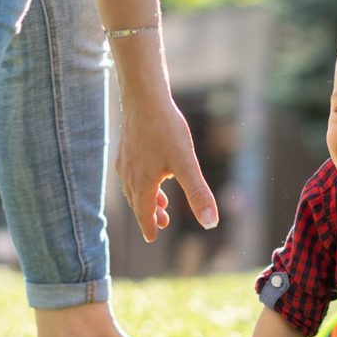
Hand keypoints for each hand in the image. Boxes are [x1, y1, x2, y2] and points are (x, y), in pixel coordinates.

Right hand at [116, 94, 217, 242]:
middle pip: (138, 201)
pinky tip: (154, 172)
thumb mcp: (187, 163)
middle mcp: (130, 174)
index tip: (152, 238)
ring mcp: (126, 160)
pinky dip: (142, 181)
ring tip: (161, 202)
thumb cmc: (166, 129)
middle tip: (162, 223)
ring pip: (134, 187)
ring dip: (146, 198)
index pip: (144, 212)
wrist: (144, 98)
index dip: (149, 226)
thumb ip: (198, 193)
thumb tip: (211, 223)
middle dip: (149, 214)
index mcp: (143, 182)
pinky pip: (131, 172)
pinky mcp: (127, 146)